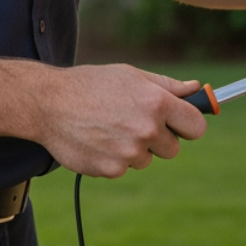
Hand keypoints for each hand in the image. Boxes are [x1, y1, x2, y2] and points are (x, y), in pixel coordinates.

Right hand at [40, 64, 208, 178]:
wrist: (49, 103)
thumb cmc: (92, 85)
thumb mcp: (131, 75)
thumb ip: (168, 86)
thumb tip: (196, 89)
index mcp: (156, 102)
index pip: (196, 126)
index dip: (189, 125)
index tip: (181, 124)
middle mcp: (147, 129)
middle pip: (173, 148)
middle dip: (160, 138)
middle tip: (134, 121)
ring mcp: (129, 152)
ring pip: (147, 159)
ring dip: (135, 148)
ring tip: (110, 127)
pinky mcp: (112, 169)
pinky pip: (125, 168)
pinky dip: (115, 158)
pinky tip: (98, 140)